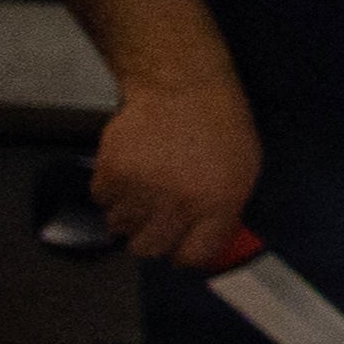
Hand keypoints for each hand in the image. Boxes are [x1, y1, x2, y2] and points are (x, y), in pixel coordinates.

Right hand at [89, 78, 262, 266]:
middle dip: (151, 238)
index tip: (180, 245)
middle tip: (155, 219)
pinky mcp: (111, 173)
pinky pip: (101, 199)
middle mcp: (178, 204)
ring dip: (128, 213)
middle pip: (149, 249)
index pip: (194, 256)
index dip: (185, 253)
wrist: (182, 87)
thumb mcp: (242, 171)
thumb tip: (205, 241)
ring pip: (119, 227)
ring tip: (142, 188)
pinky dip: (110, 190)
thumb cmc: (221, 126)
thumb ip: (223, 211)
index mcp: (218, 205)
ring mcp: (142, 190)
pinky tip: (128, 170)